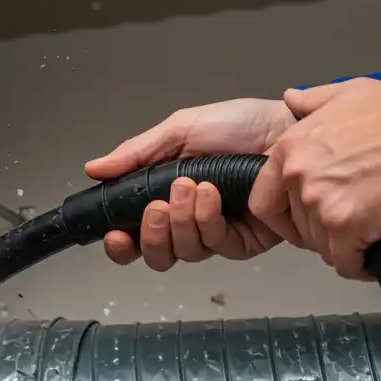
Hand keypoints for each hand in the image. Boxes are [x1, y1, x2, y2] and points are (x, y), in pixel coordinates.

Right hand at [84, 98, 295, 271]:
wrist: (286, 129)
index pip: (135, 235)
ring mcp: (217, 233)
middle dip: (151, 235)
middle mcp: (189, 220)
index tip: (115, 234)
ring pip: (185, 252)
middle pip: (157, 255)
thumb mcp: (179, 131)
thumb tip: (94, 168)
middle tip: (157, 206)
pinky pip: (217, 247)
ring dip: (183, 221)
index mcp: (167, 196)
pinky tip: (213, 196)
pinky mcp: (245, 241)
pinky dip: (209, 220)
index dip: (122, 244)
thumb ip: (137, 154)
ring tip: (191, 188)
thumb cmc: (240, 125)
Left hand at [247, 78, 380, 279]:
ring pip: (322, 246)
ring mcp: (320, 205)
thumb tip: (292, 100)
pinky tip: (376, 254)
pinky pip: (346, 263)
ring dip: (345, 246)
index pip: (264, 200)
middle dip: (322, 230)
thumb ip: (314, 101)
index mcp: (290, 148)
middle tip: (352, 221)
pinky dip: (362, 265)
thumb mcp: (350, 93)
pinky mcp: (346, 229)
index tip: (304, 218)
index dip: (285, 214)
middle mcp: (298, 178)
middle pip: (298, 227)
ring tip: (370, 232)